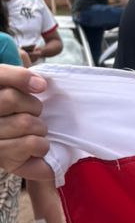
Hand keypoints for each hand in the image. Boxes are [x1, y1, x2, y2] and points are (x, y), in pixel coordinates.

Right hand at [0, 66, 52, 180]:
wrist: (9, 147)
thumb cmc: (11, 117)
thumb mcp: (9, 90)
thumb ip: (15, 76)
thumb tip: (26, 63)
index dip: (19, 78)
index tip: (40, 86)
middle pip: (11, 99)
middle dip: (33, 106)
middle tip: (34, 113)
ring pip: (25, 122)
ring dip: (40, 127)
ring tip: (36, 132)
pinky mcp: (1, 159)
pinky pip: (32, 144)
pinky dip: (43, 145)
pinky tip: (37, 147)